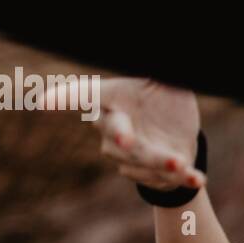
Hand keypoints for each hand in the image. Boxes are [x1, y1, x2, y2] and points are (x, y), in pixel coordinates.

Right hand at [41, 76, 205, 191]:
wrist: (182, 135)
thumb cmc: (168, 100)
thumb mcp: (168, 83)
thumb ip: (157, 76)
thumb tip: (157, 63)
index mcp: (113, 99)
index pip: (86, 94)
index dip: (66, 98)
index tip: (44, 102)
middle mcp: (113, 128)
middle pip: (115, 136)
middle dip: (122, 140)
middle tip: (128, 141)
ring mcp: (129, 155)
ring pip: (139, 162)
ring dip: (161, 163)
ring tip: (181, 162)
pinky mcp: (150, 173)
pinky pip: (164, 178)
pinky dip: (185, 179)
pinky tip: (198, 179)